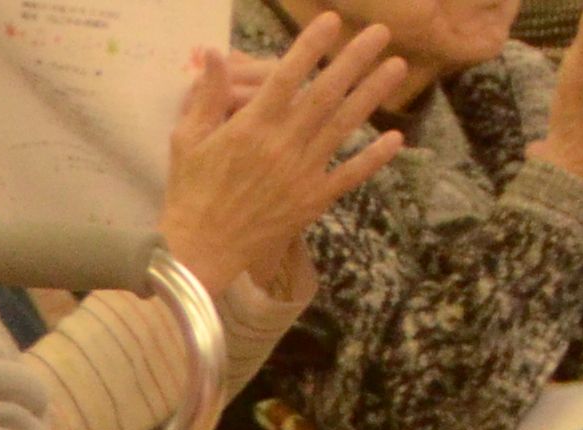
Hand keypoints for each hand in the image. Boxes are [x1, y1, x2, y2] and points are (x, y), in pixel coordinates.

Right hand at [157, 14, 407, 308]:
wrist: (197, 252)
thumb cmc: (188, 194)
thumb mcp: (186, 140)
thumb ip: (205, 96)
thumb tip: (212, 53)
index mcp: (250, 127)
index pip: (286, 77)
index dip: (310, 46)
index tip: (331, 20)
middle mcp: (281, 145)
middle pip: (325, 94)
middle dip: (354, 60)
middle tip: (380, 33)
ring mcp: (301, 173)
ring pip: (343, 127)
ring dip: (372, 95)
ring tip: (396, 67)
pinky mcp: (311, 201)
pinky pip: (348, 176)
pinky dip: (373, 159)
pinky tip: (394, 138)